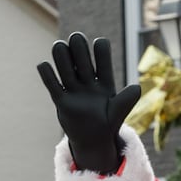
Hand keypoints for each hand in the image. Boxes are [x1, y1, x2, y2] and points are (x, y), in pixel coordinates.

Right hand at [36, 33, 142, 175]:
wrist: (94, 140)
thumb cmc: (109, 123)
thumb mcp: (119, 112)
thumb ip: (127, 100)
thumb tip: (136, 87)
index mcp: (105, 80)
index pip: (102, 55)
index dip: (100, 48)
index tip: (99, 47)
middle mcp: (88, 80)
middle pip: (80, 55)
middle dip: (78, 45)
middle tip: (76, 40)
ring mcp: (74, 89)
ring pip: (65, 65)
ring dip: (61, 55)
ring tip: (60, 47)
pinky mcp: (61, 101)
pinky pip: (52, 84)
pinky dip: (47, 73)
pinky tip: (44, 65)